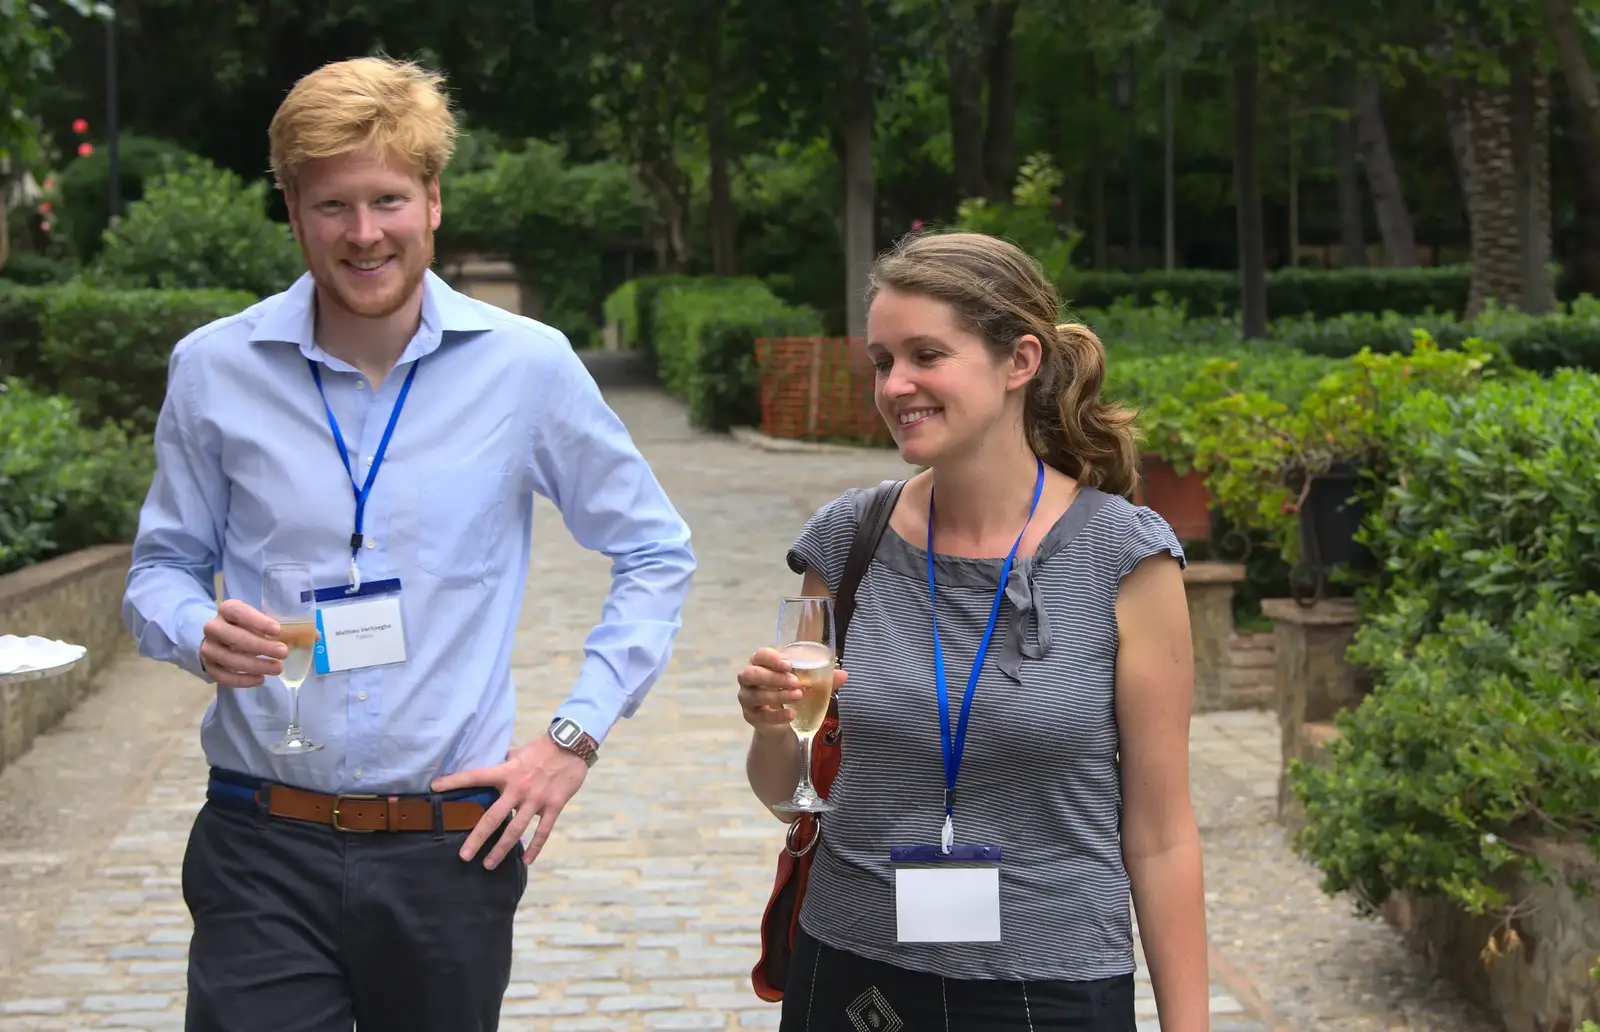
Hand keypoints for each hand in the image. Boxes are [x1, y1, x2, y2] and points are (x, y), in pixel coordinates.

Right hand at [200, 599, 286, 687]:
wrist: (220, 640)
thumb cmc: (247, 627)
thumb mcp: (259, 620)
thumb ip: (277, 626)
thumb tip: (305, 636)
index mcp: (227, 610)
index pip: (237, 612)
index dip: (257, 621)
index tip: (277, 630)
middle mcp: (213, 627)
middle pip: (234, 637)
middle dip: (261, 646)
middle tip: (283, 652)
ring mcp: (208, 648)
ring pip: (229, 659)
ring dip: (255, 666)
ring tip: (278, 668)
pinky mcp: (208, 666)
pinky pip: (223, 676)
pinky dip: (242, 680)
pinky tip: (260, 679)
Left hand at [431, 735, 588, 869]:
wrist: (572, 745)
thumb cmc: (543, 747)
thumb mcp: (518, 750)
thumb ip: (504, 761)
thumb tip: (492, 763)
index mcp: (507, 772)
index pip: (475, 776)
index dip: (454, 781)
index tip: (435, 787)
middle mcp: (518, 788)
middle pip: (493, 818)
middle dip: (477, 838)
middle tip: (464, 856)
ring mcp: (536, 799)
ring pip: (516, 830)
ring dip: (502, 849)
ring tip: (489, 864)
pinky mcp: (553, 805)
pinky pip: (543, 831)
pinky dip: (535, 847)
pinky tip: (526, 860)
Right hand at [737, 647, 846, 734]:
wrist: (781, 719)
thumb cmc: (790, 690)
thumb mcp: (806, 682)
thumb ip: (823, 677)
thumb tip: (844, 674)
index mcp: (761, 663)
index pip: (760, 655)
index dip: (771, 658)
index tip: (788, 664)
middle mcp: (749, 679)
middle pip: (751, 674)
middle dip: (773, 678)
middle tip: (795, 682)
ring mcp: (747, 698)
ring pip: (754, 695)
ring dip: (777, 695)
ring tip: (798, 696)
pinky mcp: (750, 716)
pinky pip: (760, 716)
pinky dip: (776, 715)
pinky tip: (791, 715)